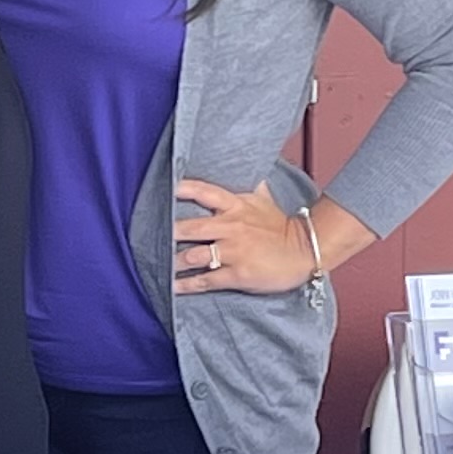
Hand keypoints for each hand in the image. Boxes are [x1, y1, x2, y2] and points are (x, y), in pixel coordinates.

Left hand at [172, 178, 372, 295]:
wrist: (305, 251)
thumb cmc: (282, 227)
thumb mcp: (265, 200)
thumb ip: (251, 186)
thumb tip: (250, 166)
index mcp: (236, 206)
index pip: (206, 193)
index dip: (184, 190)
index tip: (166, 190)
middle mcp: (231, 227)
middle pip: (191, 227)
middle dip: (169, 233)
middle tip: (148, 236)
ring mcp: (233, 252)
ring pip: (193, 256)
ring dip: (173, 261)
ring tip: (157, 264)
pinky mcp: (237, 274)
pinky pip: (205, 280)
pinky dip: (187, 284)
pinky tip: (173, 286)